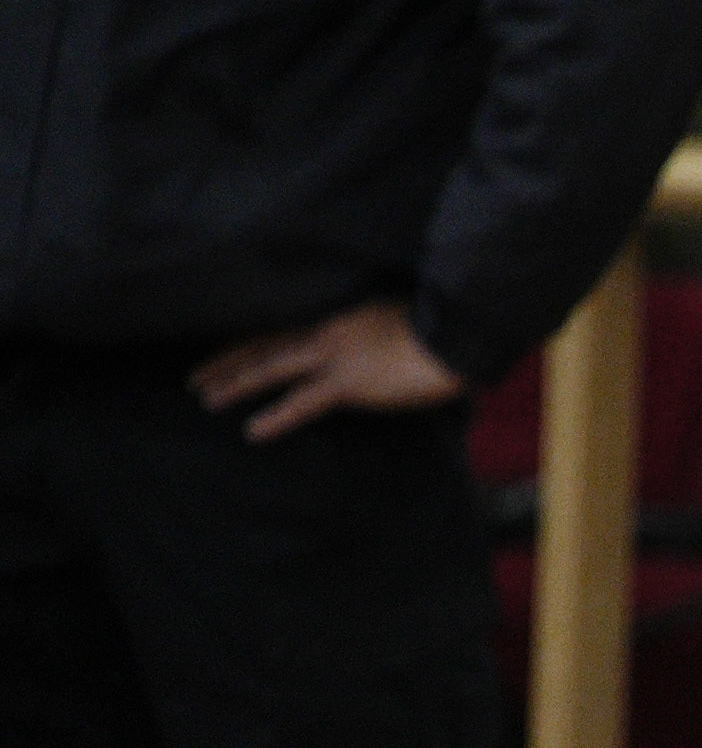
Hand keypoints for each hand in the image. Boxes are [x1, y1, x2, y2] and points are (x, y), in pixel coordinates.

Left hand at [191, 302, 466, 442]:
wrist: (460, 333)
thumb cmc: (444, 328)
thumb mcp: (401, 321)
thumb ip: (379, 332)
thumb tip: (380, 348)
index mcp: (339, 316)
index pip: (282, 326)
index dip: (250, 340)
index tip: (225, 351)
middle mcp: (327, 331)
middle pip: (264, 344)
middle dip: (227, 361)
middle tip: (196, 378)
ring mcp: (335, 355)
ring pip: (270, 367)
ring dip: (235, 383)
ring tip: (205, 398)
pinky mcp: (349, 382)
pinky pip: (302, 402)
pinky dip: (275, 416)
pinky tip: (251, 431)